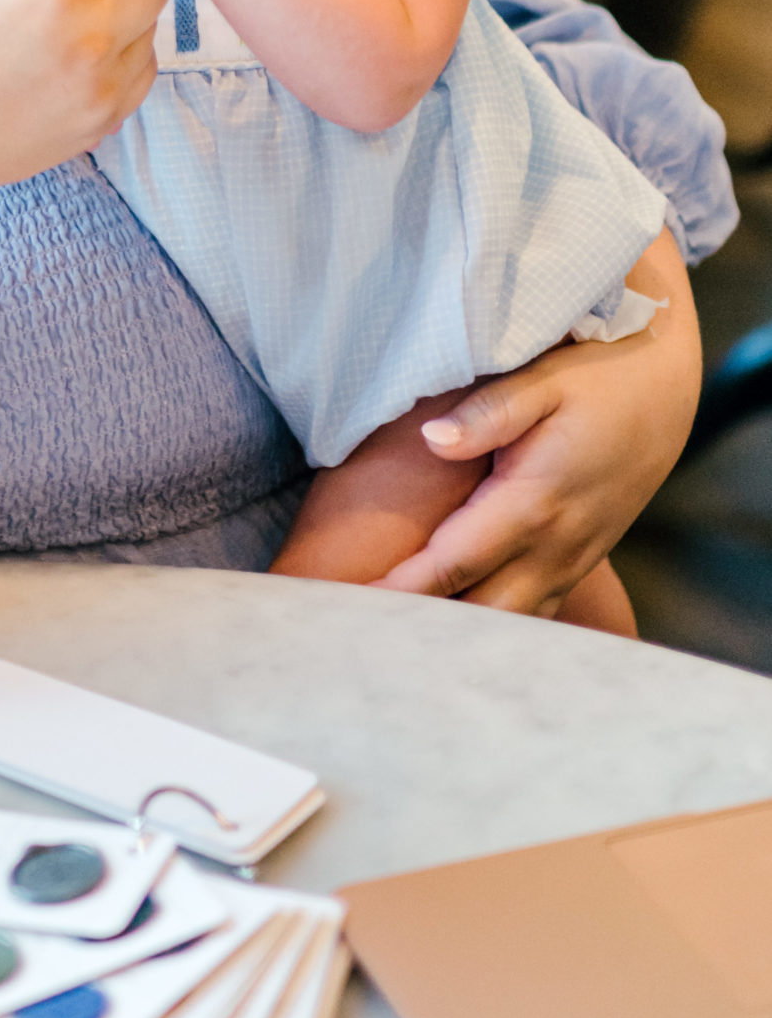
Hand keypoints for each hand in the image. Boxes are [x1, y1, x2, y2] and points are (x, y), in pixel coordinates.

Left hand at [379, 229, 700, 611]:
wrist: (665, 392)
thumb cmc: (598, 377)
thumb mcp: (545, 378)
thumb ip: (489, 412)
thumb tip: (433, 440)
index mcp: (534, 502)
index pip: (453, 563)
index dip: (402, 590)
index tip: (352, 605)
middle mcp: (554, 545)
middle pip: (478, 611)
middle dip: (420, 628)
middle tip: (358, 633)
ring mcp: (570, 560)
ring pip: (510, 624)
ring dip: (456, 636)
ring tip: (394, 640)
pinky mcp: (578, 560)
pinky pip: (533, 613)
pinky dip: (493, 628)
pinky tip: (453, 631)